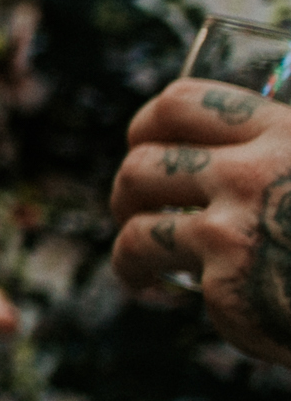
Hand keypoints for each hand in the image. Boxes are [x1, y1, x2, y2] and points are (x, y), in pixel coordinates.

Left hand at [109, 78, 290, 367]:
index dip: (148, 124)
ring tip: (137, 263)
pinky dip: (154, 285)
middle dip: (127, 189)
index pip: (181, 103)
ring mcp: (234, 228)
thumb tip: (229, 144)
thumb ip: (279, 154)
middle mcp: (251, 174)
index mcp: (284, 135)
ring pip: (137, 225)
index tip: (145, 143)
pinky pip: (166, 275)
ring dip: (126, 245)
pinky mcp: (225, 284)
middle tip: (133, 210)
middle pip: (143, 165)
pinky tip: (166, 297)